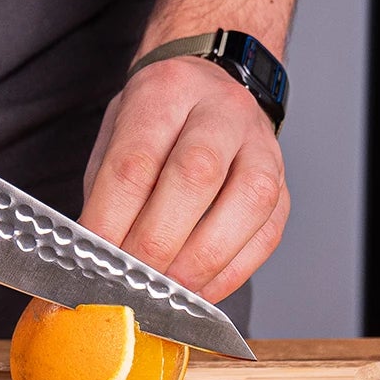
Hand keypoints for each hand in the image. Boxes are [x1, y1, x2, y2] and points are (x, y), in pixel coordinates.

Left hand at [79, 56, 288, 302]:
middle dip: (158, 241)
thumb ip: (107, 191)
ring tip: (169, 291)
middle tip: (132, 278)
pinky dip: (232, 271)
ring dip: (203, 258)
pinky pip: (267, 233)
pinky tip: (201, 291)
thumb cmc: (156, 121)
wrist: (210, 87)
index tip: (95, 257)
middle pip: (196, 174)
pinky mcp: (284, 184)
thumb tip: (98, 254)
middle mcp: (221, 109)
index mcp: (166, 91)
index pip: (136, 159)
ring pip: (247, 200)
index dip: (112, 216)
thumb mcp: (117, 135)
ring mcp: (261, 145)